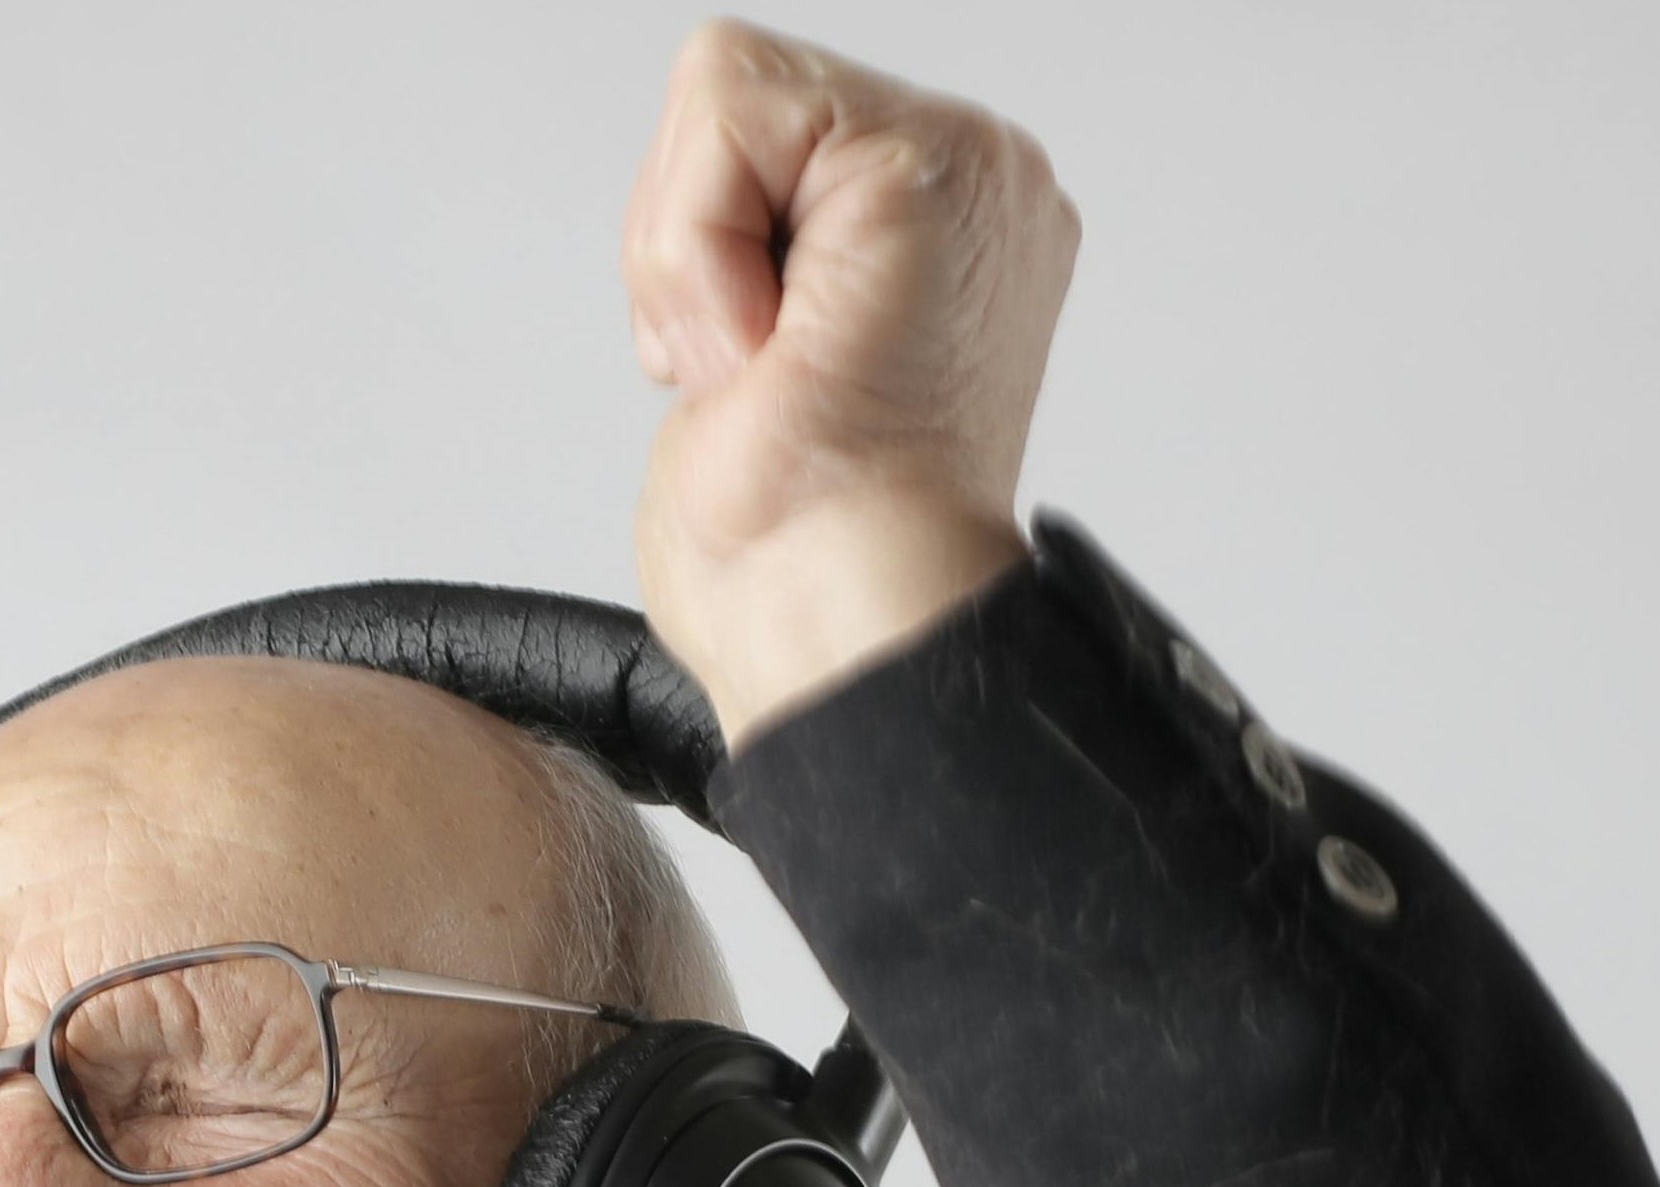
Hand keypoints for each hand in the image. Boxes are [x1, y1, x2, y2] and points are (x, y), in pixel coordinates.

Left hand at [624, 20, 1079, 744]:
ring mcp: (968, 171)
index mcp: (941, 239)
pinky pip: (728, 107)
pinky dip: (697, 243)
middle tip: (751, 371)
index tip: (750, 374)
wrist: (842, 624)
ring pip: (725, 89)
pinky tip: (767, 343)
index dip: (700, 253)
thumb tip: (711, 241)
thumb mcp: (742, 365)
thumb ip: (745, 257)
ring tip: (766, 364)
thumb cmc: (797, 559)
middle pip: (736, 95)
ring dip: (689, 253)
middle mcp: (973, 190)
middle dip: (686, 242)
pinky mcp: (930, 166)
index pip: (756, 136)